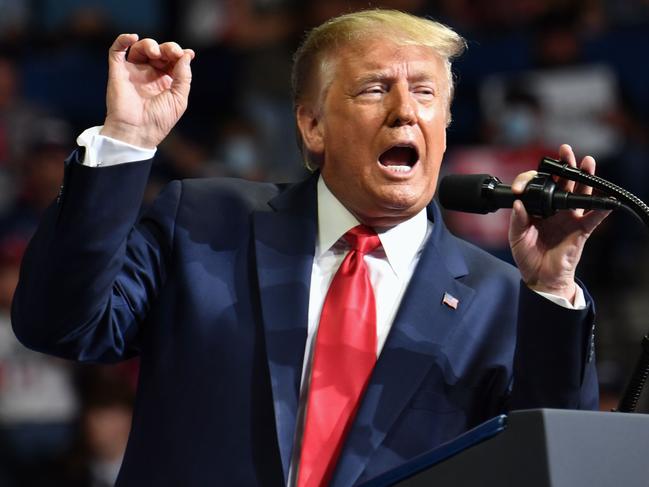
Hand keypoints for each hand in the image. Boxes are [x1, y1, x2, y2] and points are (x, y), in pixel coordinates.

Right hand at [100, 34, 194, 148]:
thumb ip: (184, 76)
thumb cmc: (159, 120)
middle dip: (168, 48)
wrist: (137, 132)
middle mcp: (150, 75)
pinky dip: (123, 40)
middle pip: (159, 51)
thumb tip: (186, 55)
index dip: (179, 54)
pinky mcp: (118, 71)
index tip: (187, 54)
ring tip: (155, 52)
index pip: (173, 60)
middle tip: (172, 52)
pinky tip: (132, 37)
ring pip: (141, 48)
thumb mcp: (179, 99)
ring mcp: (134, 72)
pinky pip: (117, 50)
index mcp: (166, 81)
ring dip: (149, 44)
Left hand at [508, 144, 609, 302]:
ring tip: (587, 162)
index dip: (532, 180)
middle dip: (566, 166)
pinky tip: (606, 199)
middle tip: (565, 151)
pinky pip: (593, 218)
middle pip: (563, 183)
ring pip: (580, 194)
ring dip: (584, 178)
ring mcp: (569, 218)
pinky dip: (601, 209)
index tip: (523, 185)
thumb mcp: (516, 238)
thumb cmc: (528, 256)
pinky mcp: (581, 230)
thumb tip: (518, 203)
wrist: (540, 276)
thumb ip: (517, 221)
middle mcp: (555, 209)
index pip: (538, 186)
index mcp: (538, 208)